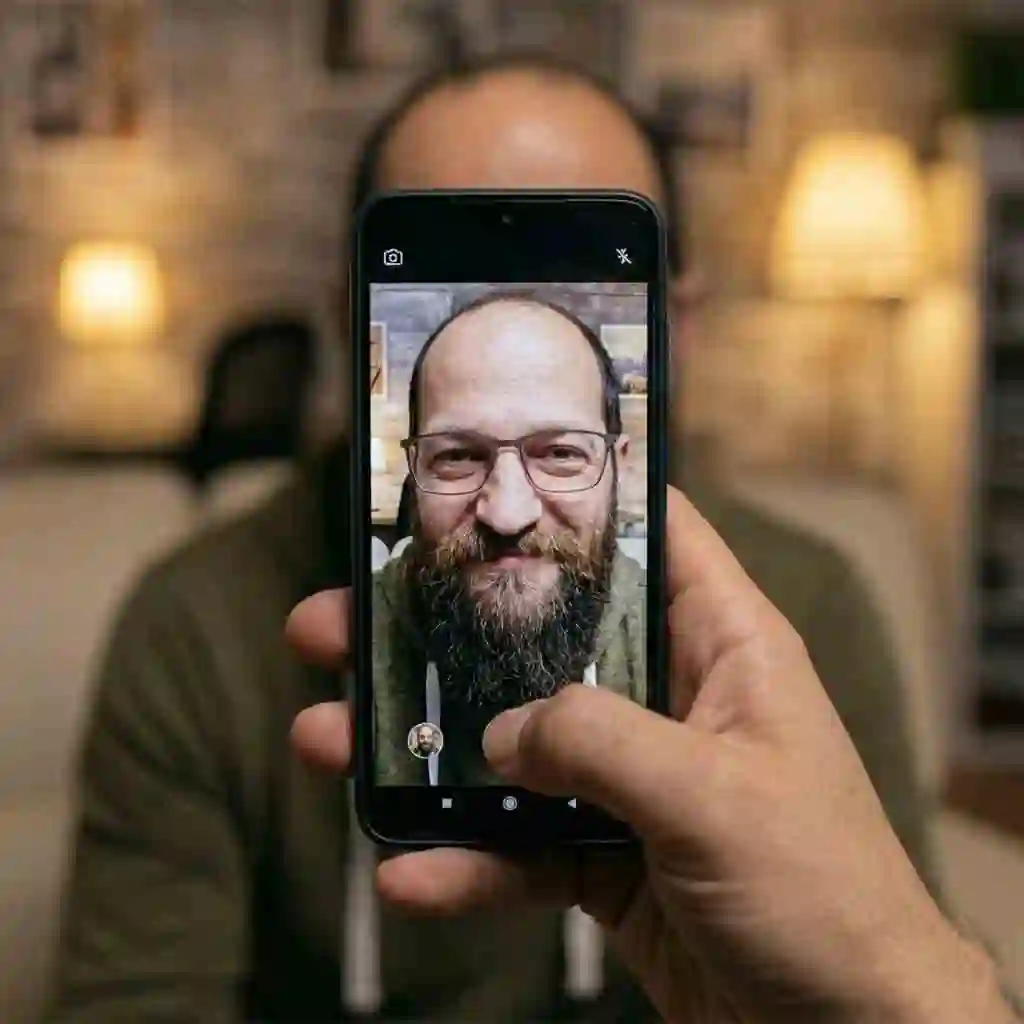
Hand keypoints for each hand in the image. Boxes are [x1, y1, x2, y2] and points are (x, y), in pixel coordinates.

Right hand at [288, 488, 1008, 1023]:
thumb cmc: (825, 894)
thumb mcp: (712, 796)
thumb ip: (599, 743)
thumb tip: (500, 733)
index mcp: (721, 647)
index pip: (650, 538)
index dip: (574, 504)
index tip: (482, 492)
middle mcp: (670, 698)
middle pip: (541, 641)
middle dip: (443, 633)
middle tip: (343, 621)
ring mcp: (633, 779)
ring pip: (513, 743)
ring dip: (426, 747)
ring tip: (328, 739)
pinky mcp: (608, 854)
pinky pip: (521, 843)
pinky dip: (466, 859)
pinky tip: (408, 872)